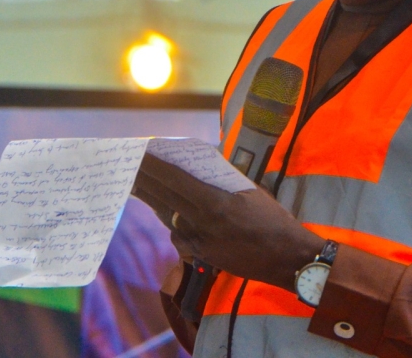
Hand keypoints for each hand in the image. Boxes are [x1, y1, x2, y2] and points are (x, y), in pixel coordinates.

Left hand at [132, 153, 324, 291]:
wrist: (284, 257)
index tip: (138, 153)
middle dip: (143, 180)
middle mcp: (200, 222)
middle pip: (163, 197)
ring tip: (137, 184)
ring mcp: (197, 241)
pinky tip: (165, 210)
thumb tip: (201, 171)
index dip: (153, 166)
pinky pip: (177, 232)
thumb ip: (223, 182)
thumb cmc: (273, 219)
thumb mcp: (251, 192)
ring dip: (151, 199)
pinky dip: (170, 218)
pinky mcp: (199, 254)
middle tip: (127, 166)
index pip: (174, 180)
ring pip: (166, 215)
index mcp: (214, 202)